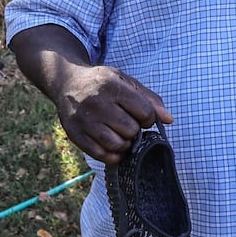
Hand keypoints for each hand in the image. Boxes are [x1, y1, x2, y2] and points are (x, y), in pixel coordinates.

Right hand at [52, 64, 172, 164]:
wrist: (67, 83)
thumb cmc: (102, 83)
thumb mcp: (125, 81)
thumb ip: (149, 99)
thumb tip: (168, 119)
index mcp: (112, 86)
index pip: (144, 112)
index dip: (148, 118)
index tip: (141, 116)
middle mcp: (96, 103)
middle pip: (131, 130)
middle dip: (134, 130)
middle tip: (127, 124)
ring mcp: (84, 121)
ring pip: (117, 144)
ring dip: (124, 144)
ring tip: (120, 135)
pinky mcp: (76, 135)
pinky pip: (102, 155)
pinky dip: (112, 155)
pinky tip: (112, 145)